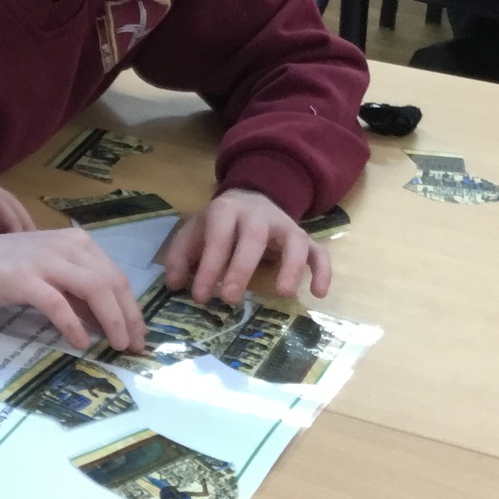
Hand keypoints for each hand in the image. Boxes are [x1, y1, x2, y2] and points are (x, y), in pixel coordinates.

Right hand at [0, 228, 146, 352]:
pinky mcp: (24, 279)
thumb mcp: (50, 275)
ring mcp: (45, 261)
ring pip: (94, 288)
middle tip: (135, 346)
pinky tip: (81, 343)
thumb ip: (77, 293)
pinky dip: (74, 325)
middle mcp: (67, 247)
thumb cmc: (5, 268)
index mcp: (77, 243)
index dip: (132, 308)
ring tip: (117, 345)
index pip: (116, 276)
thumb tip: (107, 321)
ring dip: (112, 320)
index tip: (139, 334)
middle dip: (129, 317)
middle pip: (112, 282)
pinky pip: (58, 303)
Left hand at [157, 189, 331, 305]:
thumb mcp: (194, 233)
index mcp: (227, 211)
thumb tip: (175, 283)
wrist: (250, 199)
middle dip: (241, 268)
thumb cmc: (218, 224)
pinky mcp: (303, 238)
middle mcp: (258, 215)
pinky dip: (323, 270)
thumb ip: (181, 255)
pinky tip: (319, 293)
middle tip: (229, 298)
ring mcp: (285, 225)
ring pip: (295, 242)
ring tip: (284, 294)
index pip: (218, 236)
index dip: (209, 266)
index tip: (199, 296)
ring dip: (291, 266)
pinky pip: (319, 252)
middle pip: (254, 237)